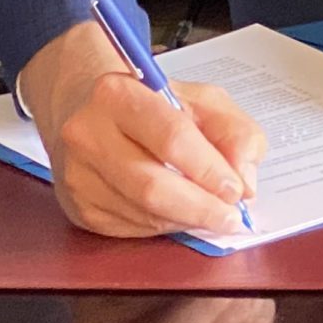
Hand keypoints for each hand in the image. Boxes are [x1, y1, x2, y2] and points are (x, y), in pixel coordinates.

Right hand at [23, 21, 264, 238]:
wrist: (91, 112)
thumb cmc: (153, 104)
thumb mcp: (203, 100)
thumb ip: (236, 132)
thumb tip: (244, 180)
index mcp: (118, 94)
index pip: (172, 138)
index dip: (210, 170)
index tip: (237, 189)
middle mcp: (88, 134)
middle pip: (152, 186)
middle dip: (201, 207)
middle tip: (232, 216)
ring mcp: (78, 174)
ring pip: (143, 213)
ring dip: (186, 220)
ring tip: (212, 213)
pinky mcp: (78, 207)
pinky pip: (132, 228)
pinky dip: (165, 226)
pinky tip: (180, 214)